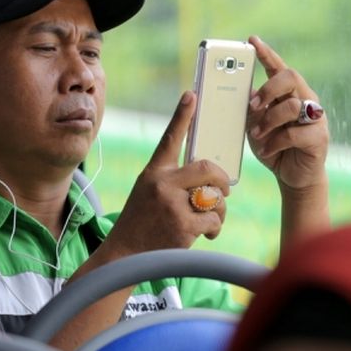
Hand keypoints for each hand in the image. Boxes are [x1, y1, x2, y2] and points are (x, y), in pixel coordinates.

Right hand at [100, 91, 232, 256]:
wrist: (126, 255)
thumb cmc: (141, 223)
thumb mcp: (148, 193)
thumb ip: (172, 181)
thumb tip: (210, 177)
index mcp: (153, 172)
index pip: (170, 138)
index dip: (182, 115)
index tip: (192, 94)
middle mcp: (161, 184)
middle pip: (207, 168)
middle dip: (222, 180)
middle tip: (224, 190)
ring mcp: (171, 204)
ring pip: (215, 197)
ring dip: (219, 210)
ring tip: (209, 220)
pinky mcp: (182, 225)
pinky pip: (214, 219)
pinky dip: (215, 228)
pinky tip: (206, 235)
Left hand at [246, 35, 328, 191]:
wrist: (292, 177)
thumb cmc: (274, 147)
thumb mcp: (256, 126)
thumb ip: (252, 109)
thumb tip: (239, 92)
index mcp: (289, 93)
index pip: (278, 67)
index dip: (266, 53)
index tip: (251, 41)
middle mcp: (306, 99)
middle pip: (290, 77)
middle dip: (269, 88)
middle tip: (253, 105)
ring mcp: (315, 118)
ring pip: (293, 105)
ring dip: (269, 120)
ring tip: (257, 134)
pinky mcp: (319, 138)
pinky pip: (295, 133)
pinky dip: (276, 142)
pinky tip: (267, 150)